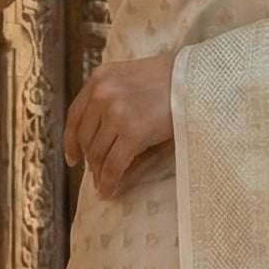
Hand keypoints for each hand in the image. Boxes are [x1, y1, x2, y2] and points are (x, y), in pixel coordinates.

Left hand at [64, 54, 175, 200]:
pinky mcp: (133, 132)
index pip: (75, 115)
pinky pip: (114, 165)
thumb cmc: (173, 79)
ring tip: (103, 185)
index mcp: (99, 78)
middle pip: (86, 138)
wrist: (197, 80)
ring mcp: (116, 113)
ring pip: (98, 154)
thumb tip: (101, 134)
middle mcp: (102, 94)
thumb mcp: (133, 76)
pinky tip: (109, 191)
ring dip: (99, 174)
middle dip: (90, 160)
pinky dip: (109, 182)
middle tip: (95, 174)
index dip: (71, 141)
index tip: (73, 158)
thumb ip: (114, 95)